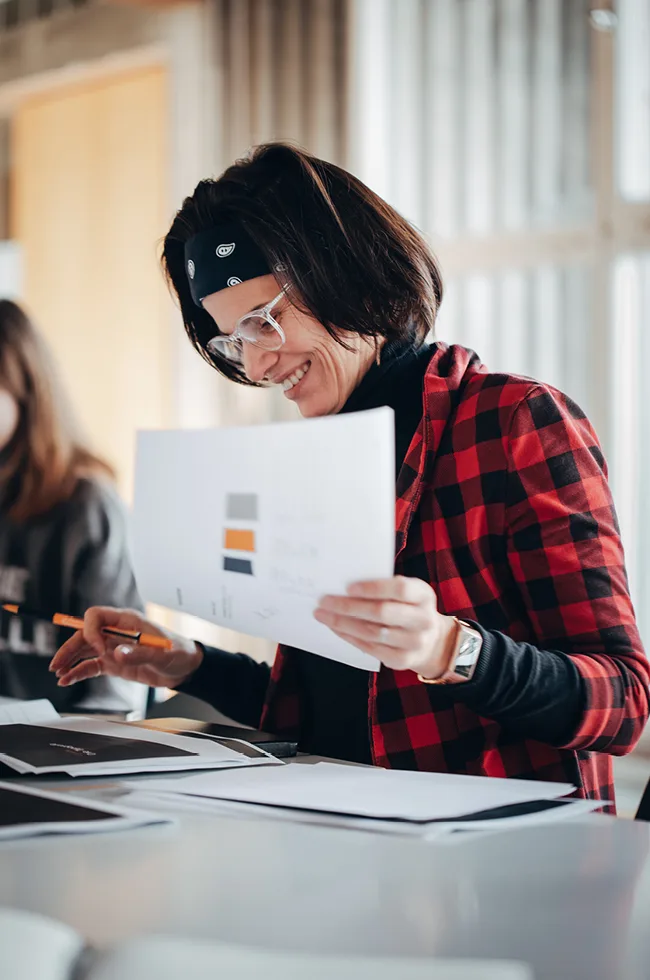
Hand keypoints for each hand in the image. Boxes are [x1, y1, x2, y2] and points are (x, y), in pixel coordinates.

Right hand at [49, 607, 202, 689]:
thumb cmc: (178, 653)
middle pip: (85, 635)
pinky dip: (79, 671)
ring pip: (85, 650)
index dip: (92, 631)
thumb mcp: (162, 653)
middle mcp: (117, 632)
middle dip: (70, 647)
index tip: (99, 648)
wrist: (186, 668)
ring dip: (70, 660)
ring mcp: (114, 648)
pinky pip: (92, 665)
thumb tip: (116, 654)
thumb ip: (138, 653)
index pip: (97, 616)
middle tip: (57, 663)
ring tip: (58, 672)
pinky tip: (68, 679)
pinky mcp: (115, 663)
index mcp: (128, 621)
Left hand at [314, 576, 456, 677]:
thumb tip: (344, 586)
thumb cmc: (409, 608)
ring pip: (372, 632)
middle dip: (348, 606)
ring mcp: (414, 643)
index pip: (399, 589)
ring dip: (343, 623)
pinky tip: (336, 628)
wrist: (432, 641)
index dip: (372, 588)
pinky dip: (349, 637)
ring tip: (323, 615)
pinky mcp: (402, 660)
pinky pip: (370, 648)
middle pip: (381, 612)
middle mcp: (423, 620)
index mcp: (424, 595)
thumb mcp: (408, 593)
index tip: (347, 587)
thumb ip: (385, 588)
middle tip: (324, 600)